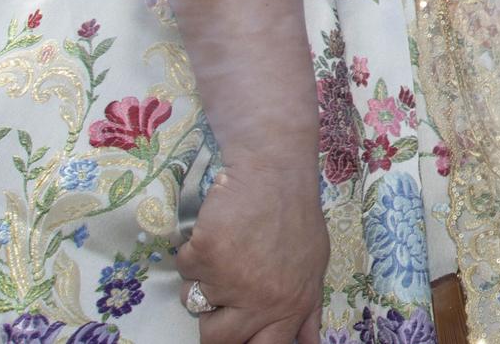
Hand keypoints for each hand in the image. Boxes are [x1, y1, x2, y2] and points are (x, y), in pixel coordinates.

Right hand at [175, 159, 326, 343]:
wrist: (274, 172)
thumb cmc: (296, 216)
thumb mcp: (314, 268)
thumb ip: (305, 311)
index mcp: (292, 307)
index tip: (233, 335)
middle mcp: (263, 302)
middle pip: (218, 340)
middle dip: (211, 324)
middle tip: (220, 298)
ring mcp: (232, 281)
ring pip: (193, 301)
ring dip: (202, 280)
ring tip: (228, 248)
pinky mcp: (205, 257)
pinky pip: (185, 269)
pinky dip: (195, 251)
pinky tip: (220, 229)